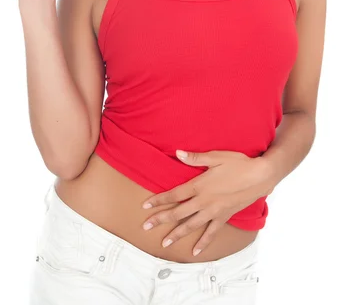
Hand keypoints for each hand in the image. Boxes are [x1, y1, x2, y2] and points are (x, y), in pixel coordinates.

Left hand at [141, 150, 271, 256]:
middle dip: (161, 220)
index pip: (174, 195)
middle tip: (146, 227)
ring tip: (164, 242)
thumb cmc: (238, 163)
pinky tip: (194, 252)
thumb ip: (195, 158)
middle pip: (178, 212)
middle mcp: (204, 201)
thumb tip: (177, 153)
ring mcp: (214, 211)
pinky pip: (211, 233)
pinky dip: (202, 243)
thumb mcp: (216, 157)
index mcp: (199, 185)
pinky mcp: (224, 217)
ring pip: (191, 225)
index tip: (146, 206)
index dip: (159, 200)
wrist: (259, 176)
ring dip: (176, 234)